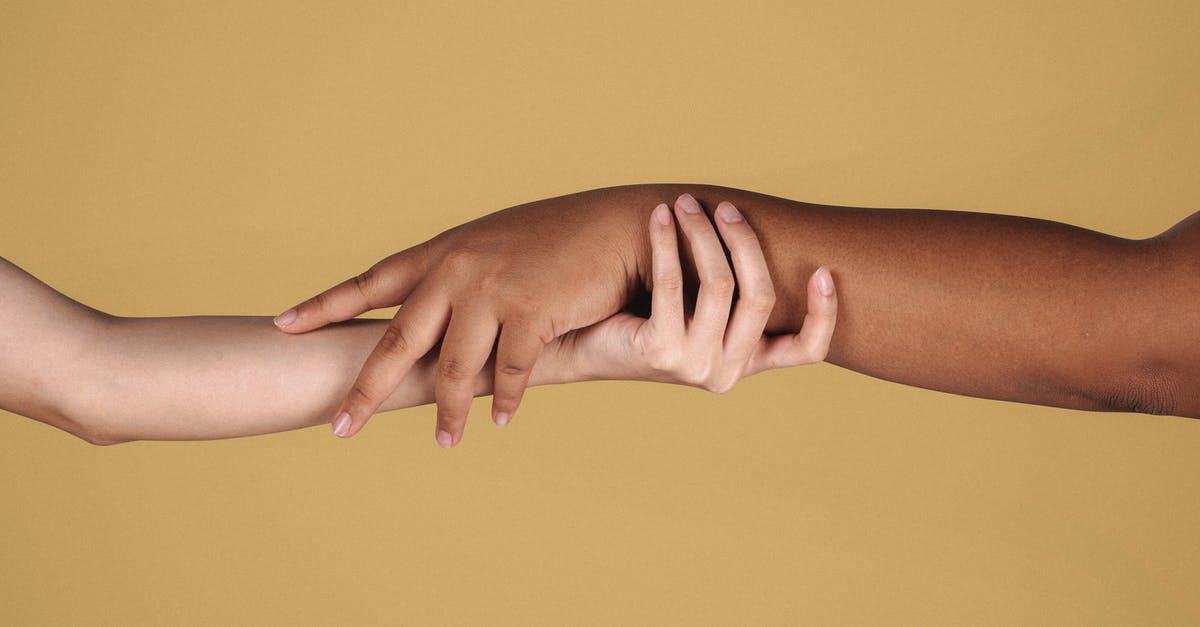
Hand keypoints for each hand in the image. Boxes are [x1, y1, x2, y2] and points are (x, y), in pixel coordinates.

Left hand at [273, 189, 650, 445]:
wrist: (620, 225)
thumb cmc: (564, 236)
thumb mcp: (499, 244)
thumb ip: (464, 274)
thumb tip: (440, 307)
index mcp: (445, 251)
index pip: (372, 282)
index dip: (326, 306)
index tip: (283, 326)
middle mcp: (458, 268)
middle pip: (397, 340)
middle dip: (366, 390)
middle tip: (340, 428)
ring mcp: (492, 290)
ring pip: (453, 368)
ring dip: (447, 412)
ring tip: (444, 443)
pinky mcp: (532, 311)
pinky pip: (509, 373)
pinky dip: (504, 401)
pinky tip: (500, 421)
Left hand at [548, 198, 837, 389]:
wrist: (581, 345)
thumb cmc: (642, 316)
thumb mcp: (696, 309)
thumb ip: (730, 290)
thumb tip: (754, 230)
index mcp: (745, 363)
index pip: (805, 351)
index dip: (823, 313)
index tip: (824, 270)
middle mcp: (726, 373)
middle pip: (759, 296)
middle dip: (744, 242)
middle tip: (724, 207)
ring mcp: (693, 366)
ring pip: (719, 285)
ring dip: (703, 235)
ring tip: (686, 204)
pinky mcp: (658, 353)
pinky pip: (673, 284)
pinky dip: (668, 243)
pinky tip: (660, 217)